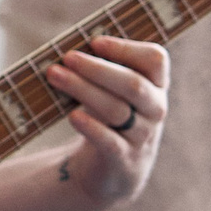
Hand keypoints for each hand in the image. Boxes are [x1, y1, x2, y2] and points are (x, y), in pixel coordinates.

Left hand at [48, 35, 169, 205]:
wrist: (111, 168)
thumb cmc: (107, 115)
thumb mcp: (111, 91)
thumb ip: (100, 68)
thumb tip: (69, 46)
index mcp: (155, 85)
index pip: (155, 60)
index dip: (127, 48)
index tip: (95, 42)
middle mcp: (154, 110)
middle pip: (133, 85)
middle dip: (98, 69)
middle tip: (68, 57)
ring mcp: (142, 137)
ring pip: (117, 110)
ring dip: (84, 90)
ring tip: (54, 75)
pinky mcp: (124, 160)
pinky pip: (111, 142)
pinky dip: (92, 127)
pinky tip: (73, 115)